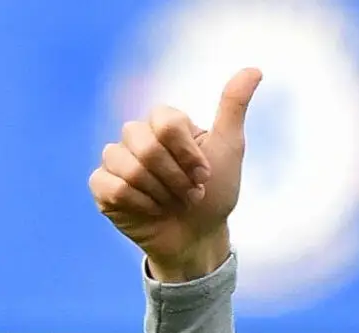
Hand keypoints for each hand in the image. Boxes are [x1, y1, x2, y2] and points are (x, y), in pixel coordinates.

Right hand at [90, 67, 263, 282]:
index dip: (187, 154)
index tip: (205, 175)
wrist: (199, 237)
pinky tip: (150, 211)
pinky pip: (111, 186)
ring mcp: (117, 160)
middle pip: (145, 144)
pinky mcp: (103, 186)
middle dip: (175, 178)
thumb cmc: (215, 194)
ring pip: (127, 166)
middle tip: (190, 194)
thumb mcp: (229, 149)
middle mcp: (137, 136)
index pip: (166, 122)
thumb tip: (255, 69)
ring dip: (159, 193)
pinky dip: (138, 204)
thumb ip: (233, 107)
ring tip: (171, 203)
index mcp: (164, 123)